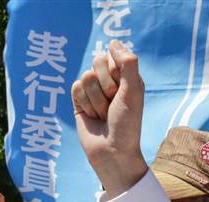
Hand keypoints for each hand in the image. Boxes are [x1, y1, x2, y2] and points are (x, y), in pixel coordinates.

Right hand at [71, 40, 147, 197]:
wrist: (112, 152)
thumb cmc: (127, 124)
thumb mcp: (133, 91)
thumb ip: (128, 63)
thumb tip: (113, 43)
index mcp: (126, 76)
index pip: (112, 56)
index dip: (115, 74)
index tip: (122, 93)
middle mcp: (109, 81)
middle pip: (96, 63)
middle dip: (105, 87)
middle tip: (112, 105)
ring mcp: (93, 91)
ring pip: (85, 77)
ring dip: (96, 100)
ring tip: (103, 115)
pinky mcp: (79, 102)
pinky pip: (75, 88)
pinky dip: (84, 104)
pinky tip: (92, 117)